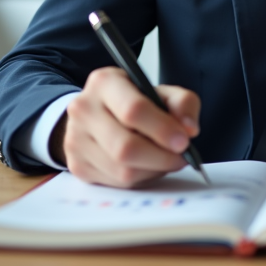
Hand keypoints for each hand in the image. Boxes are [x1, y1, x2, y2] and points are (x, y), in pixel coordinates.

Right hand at [51, 66, 200, 187]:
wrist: (95, 113)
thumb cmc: (132, 101)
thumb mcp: (160, 91)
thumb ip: (182, 103)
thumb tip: (190, 129)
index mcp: (104, 83)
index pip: (133, 110)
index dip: (162, 129)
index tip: (184, 140)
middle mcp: (84, 109)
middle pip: (125, 147)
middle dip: (161, 157)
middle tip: (181, 157)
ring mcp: (76, 139)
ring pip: (121, 170)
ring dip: (153, 170)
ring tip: (166, 160)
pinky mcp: (77, 165)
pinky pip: (115, 183)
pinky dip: (139, 179)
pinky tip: (147, 166)